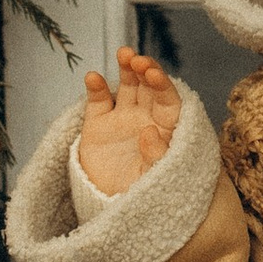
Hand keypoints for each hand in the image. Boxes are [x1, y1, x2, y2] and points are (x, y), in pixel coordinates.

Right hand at [78, 45, 180, 196]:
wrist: (111, 207)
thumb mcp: (155, 178)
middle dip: (145, 70)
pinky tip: (94, 77)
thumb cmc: (143, 193)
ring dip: (126, 69)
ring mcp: (122, 118)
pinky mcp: (98, 124)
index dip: (162, 85)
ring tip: (124, 54)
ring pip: (127, 86)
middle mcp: (146, 116)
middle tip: (138, 61)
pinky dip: (96, 87)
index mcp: (166, 128)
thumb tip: (150, 132)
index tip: (154, 74)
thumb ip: (157, 157)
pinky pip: (98, 101)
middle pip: (148, 87)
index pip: (168, 101)